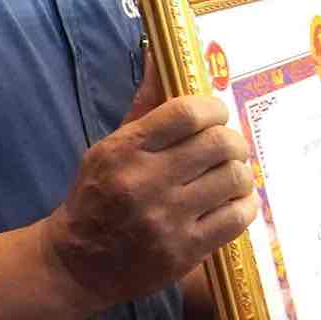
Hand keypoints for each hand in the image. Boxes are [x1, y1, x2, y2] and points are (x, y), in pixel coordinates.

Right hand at [42, 56, 259, 311]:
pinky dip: (243, 205)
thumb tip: (162, 53)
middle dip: (233, 141)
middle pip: (218, 144)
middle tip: (229, 147)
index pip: (187, 113)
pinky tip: (233, 202)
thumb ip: (145, 105)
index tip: (216, 115)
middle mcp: (147, 182)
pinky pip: (236, 218)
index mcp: (126, 150)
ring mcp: (168, 219)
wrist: (77, 265)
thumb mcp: (109, 147)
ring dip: (240, 173)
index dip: (213, 109)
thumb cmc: (96, 197)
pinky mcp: (185, 252)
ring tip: (231, 175)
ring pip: (233, 179)